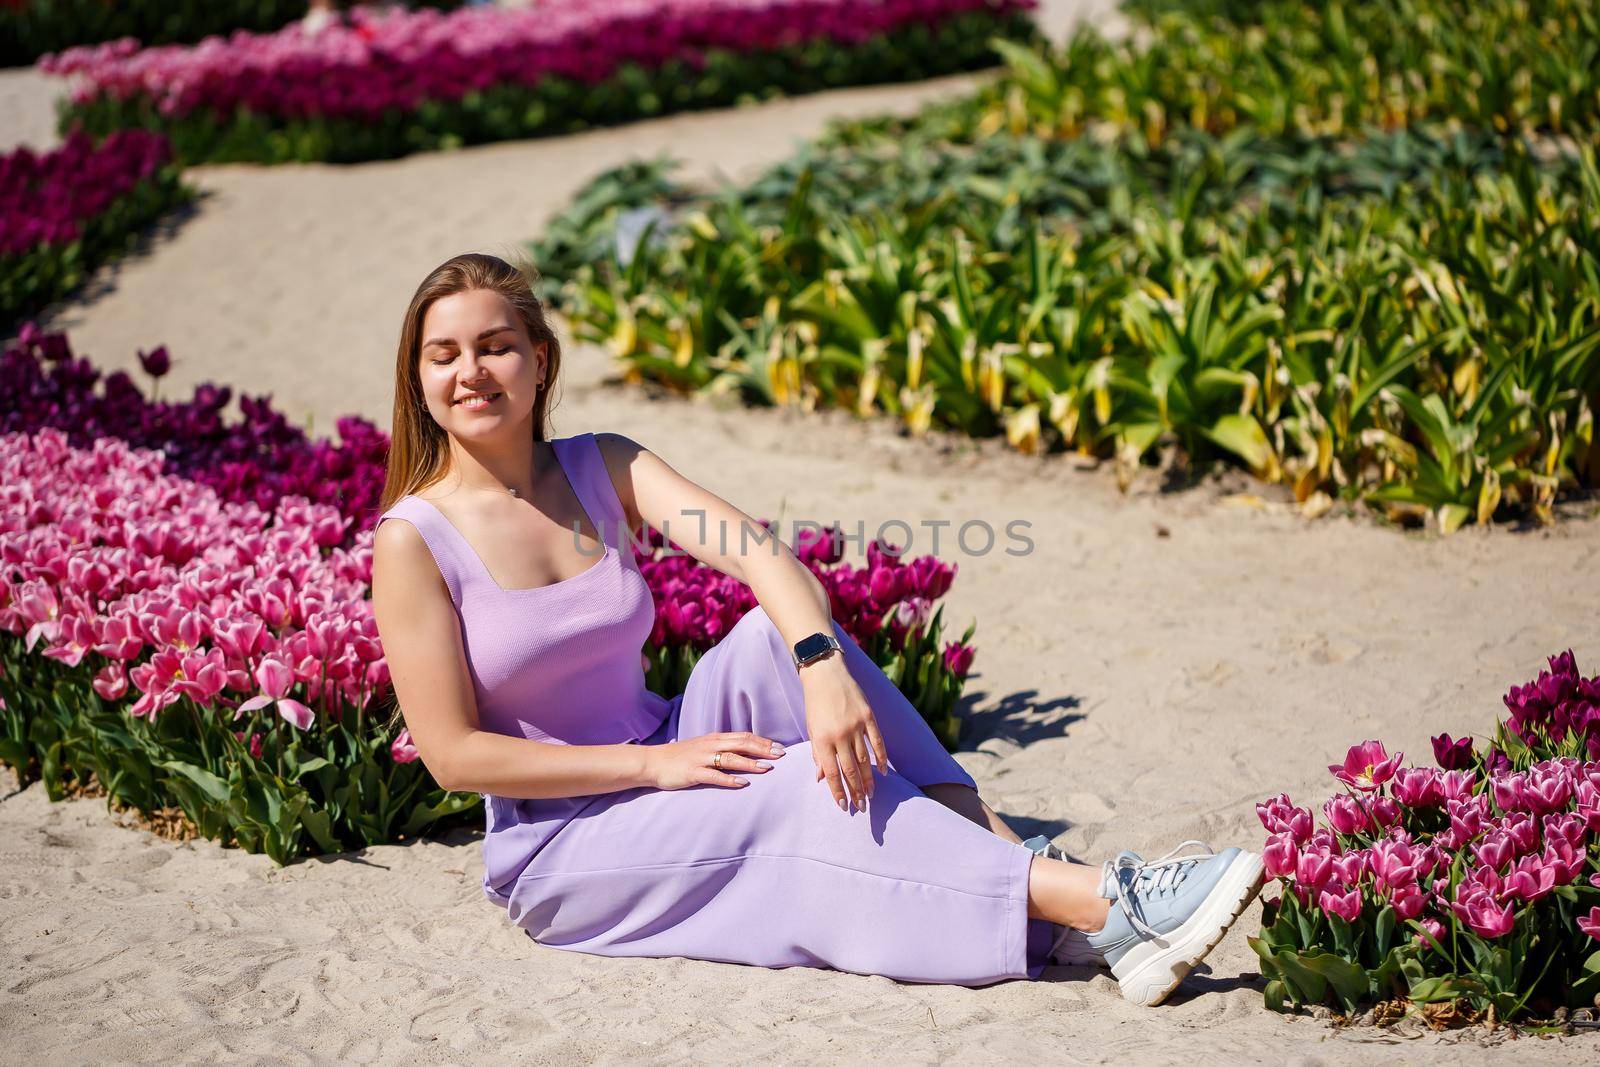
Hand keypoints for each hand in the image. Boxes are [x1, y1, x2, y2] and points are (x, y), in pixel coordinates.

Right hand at [644, 731, 785, 790]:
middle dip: (763, 749)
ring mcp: (702, 758)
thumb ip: (721, 748)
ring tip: (767, 768)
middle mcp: (710, 745)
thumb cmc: (680, 757)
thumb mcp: (703, 747)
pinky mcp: (693, 772)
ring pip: (731, 758)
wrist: (653, 762)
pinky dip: (729, 779)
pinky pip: (714, 775)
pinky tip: (742, 783)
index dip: (763, 741)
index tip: (780, 747)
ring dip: (750, 763)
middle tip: (781, 755)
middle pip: (742, 744)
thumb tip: (744, 752)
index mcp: (714, 738)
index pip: (744, 736)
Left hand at [800, 653, 888, 811]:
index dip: (838, 791)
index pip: (831, 772)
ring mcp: (856, 725)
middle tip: (861, 807)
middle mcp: (839, 734)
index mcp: (822, 739)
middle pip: (850, 770)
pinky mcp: (868, 717)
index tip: (843, 806)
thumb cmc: (815, 702)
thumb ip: (817, 753)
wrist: (825, 672)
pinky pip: (877, 742)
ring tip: (871, 794)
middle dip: (855, 791)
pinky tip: (882, 772)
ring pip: (865, 760)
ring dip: (868, 780)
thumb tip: (820, 778)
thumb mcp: (811, 728)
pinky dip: (881, 758)